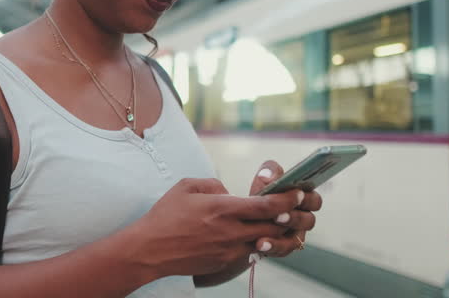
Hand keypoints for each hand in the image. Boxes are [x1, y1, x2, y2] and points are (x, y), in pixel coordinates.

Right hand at [128, 178, 305, 277]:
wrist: (151, 249)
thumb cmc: (165, 216)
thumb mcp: (187, 187)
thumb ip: (213, 184)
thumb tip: (229, 191)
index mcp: (223, 208)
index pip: (266, 205)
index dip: (287, 199)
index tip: (297, 193)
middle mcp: (231, 230)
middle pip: (273, 226)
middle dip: (288, 217)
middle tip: (295, 209)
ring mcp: (229, 249)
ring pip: (265, 243)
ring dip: (276, 234)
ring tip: (279, 224)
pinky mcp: (224, 263)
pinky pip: (250, 253)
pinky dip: (257, 245)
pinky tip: (255, 237)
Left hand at [247, 161, 322, 257]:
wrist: (243, 218)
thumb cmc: (260, 196)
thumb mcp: (264, 181)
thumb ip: (269, 172)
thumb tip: (269, 176)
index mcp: (302, 200)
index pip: (315, 201)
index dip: (308, 199)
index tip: (296, 194)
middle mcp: (301, 219)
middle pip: (308, 221)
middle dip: (294, 218)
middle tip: (278, 215)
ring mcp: (293, 235)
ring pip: (296, 239)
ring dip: (281, 236)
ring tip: (265, 231)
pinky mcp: (282, 247)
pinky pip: (282, 250)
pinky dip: (272, 247)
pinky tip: (260, 244)